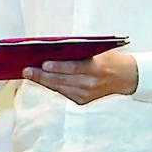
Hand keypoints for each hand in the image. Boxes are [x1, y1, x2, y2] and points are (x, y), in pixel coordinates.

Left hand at [21, 50, 137, 104]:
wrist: (125, 77)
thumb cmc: (108, 59)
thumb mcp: (96, 51)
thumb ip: (77, 52)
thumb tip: (52, 50)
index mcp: (96, 69)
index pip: (73, 68)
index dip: (57, 67)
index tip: (43, 64)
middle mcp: (90, 84)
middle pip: (62, 80)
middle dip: (42, 76)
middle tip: (26, 70)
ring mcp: (86, 94)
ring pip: (59, 88)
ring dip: (43, 81)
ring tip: (29, 74)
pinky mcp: (82, 101)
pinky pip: (62, 92)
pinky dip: (51, 85)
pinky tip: (41, 80)